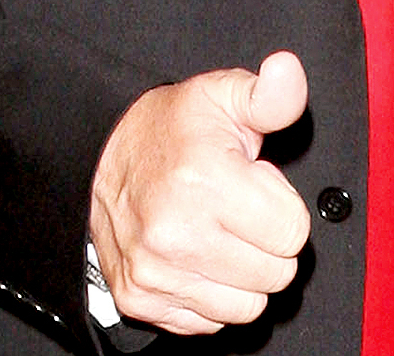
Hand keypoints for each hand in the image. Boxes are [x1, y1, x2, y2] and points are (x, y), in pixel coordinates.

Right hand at [89, 52, 311, 334]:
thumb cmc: (174, 128)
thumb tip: (288, 71)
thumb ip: (273, 95)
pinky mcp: (139, 299)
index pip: (292, 232)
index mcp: (205, 181)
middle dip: (270, 242)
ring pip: (247, 307)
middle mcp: (176, 234)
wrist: (101, 155)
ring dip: (245, 274)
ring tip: (223, 232)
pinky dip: (214, 295)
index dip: (283, 205)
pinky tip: (200, 256)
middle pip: (276, 274)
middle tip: (242, 210)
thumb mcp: (226, 94)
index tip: (258, 185)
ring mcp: (154, 273)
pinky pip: (209, 322)